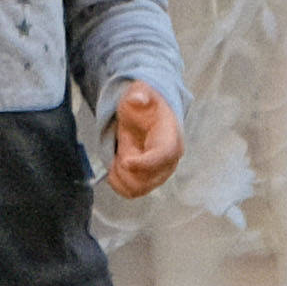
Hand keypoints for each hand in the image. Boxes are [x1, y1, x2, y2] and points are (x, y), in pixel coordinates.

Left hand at [104, 79, 180, 197]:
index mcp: (171, 138)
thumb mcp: (141, 92)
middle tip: (120, 153)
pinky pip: (131, 192)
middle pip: (149, 179)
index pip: (164, 156)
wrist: (148, 117)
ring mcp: (159, 174)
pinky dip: (118, 183)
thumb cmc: (146, 106)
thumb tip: (137, 98)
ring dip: (121, 176)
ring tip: (117, 157)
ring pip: (137, 189)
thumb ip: (139, 94)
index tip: (125, 160)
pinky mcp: (148, 181)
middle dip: (126, 169)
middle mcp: (169, 161)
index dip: (145, 163)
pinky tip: (115, 167)